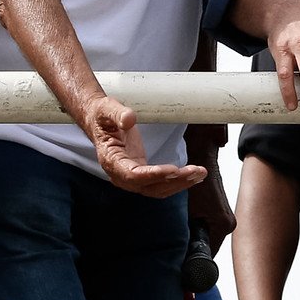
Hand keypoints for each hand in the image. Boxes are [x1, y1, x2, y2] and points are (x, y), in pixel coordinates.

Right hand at [81, 96, 206, 196]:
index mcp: (111, 160)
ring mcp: (131, 178)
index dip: (153, 175)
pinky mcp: (141, 175)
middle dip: (174, 180)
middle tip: (196, 171)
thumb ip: (118, 114)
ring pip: (157, 189)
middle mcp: (120, 175)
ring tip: (199, 173)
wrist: (100, 122)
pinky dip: (177, 182)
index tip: (173, 170)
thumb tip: (129, 119)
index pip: (133, 175)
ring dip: (179, 184)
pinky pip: (160, 184)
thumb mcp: (107, 109)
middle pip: (149, 186)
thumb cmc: (103, 116)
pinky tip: (193, 176)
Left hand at [188, 159, 235, 251]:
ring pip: (213, 239)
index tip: (187, 267)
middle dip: (199, 251)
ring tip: (189, 238)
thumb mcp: (192, 214)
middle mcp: (230, 224)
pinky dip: (205, 232)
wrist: (205, 165)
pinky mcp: (225, 215)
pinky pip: (215, 231)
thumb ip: (193, 235)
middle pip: (213, 247)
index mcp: (223, 225)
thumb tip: (187, 254)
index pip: (210, 253)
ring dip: (202, 241)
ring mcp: (229, 219)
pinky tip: (197, 227)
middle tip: (185, 252)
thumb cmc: (197, 186)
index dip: (197, 260)